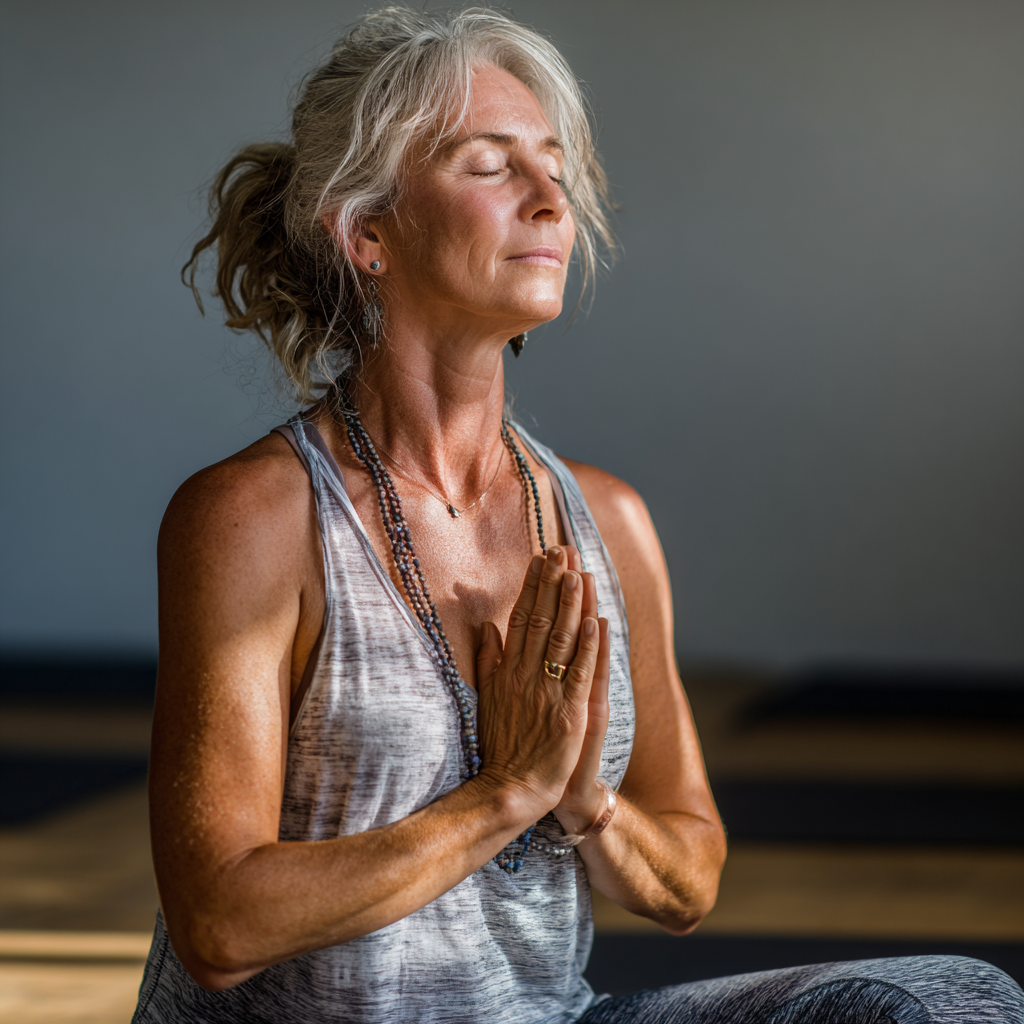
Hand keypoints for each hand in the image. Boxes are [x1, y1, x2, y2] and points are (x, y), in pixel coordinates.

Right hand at [474, 545, 605, 822]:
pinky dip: (588, 646)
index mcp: (507, 670)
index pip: (520, 618)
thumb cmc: (501, 746)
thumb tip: (487, 626)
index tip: (541, 557)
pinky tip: (595, 621)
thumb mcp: (487, 698)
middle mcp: (525, 676)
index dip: (532, 586)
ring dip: (570, 605)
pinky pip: (579, 673)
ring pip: (560, 640)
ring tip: (578, 573)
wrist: (511, 789)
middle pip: (540, 620)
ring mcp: (546, 693)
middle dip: (552, 584)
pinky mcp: (568, 713)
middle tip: (562, 551)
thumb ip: (488, 661)